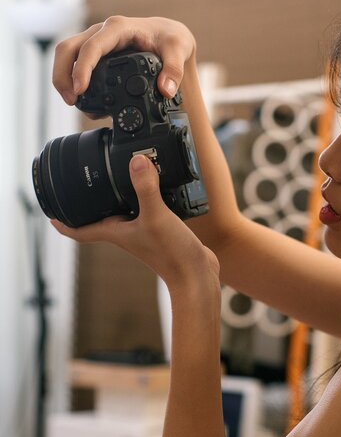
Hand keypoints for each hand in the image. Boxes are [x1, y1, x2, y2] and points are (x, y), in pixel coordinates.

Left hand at [50, 154, 219, 293]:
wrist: (196, 276)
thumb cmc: (171, 254)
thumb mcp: (156, 216)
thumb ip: (145, 188)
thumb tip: (136, 160)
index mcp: (115, 231)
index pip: (79, 229)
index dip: (62, 222)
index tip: (49, 214)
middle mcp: (126, 233)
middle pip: (99, 217)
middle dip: (89, 202)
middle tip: (82, 183)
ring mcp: (143, 232)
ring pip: (122, 213)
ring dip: (117, 197)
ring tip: (116, 177)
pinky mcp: (160, 231)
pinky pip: (146, 212)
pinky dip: (144, 199)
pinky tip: (155, 187)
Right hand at [52, 15, 195, 104]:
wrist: (167, 36)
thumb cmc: (170, 39)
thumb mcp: (178, 49)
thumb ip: (174, 70)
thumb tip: (166, 90)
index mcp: (118, 28)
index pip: (92, 47)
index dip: (82, 68)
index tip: (81, 89)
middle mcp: (101, 32)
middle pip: (68, 48)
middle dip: (63, 74)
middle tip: (71, 100)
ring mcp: (95, 42)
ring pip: (67, 55)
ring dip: (63, 79)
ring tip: (73, 102)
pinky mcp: (94, 53)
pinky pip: (74, 63)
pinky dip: (72, 80)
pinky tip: (82, 100)